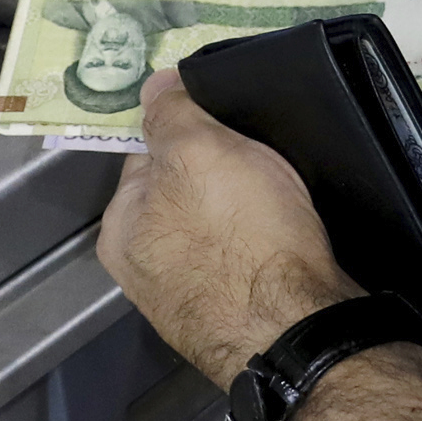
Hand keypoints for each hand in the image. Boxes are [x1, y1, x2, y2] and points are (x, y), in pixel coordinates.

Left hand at [95, 68, 358, 387]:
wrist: (300, 334)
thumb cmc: (243, 239)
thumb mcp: (200, 152)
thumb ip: (172, 115)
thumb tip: (154, 86)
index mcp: (121, 232)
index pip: (147, 158)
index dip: (189, 133)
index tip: (226, 128)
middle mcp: (145, 273)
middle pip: (185, 195)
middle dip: (220, 176)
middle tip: (262, 162)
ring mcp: (192, 304)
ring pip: (222, 231)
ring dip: (250, 213)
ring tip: (285, 199)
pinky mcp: (237, 323)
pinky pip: (251, 264)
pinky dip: (270, 248)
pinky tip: (293, 238)